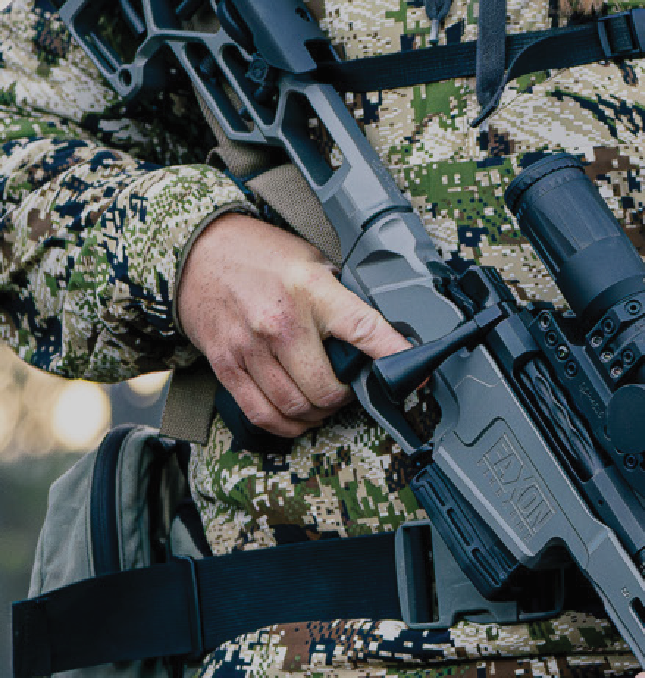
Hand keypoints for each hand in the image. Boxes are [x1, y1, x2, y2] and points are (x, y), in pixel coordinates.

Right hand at [177, 213, 409, 438]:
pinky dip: (287, 424)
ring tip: (325, 400)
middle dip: (345, 396)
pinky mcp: (227, 366)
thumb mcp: (311, 260)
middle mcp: (279, 322)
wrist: (197, 252)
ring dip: (318, 413)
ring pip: (296, 407)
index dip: (391, 354)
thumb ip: (339, 295)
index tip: (413, 372)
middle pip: (325, 387)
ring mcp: (250, 348)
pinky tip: (298, 416)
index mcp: (310, 289)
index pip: (362, 328)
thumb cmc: (259, 255)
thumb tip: (376, 331)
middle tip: (349, 387)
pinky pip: (262, 414)